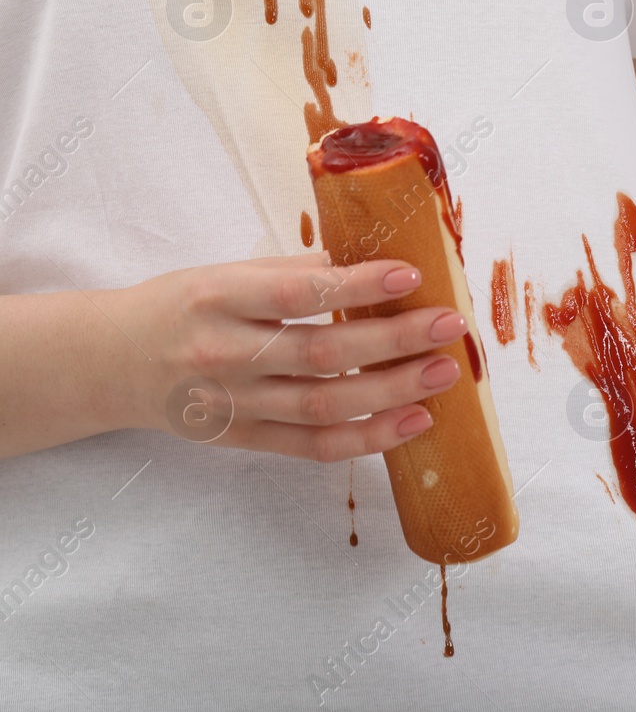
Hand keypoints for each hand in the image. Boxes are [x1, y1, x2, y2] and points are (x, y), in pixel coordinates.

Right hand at [107, 252, 468, 460]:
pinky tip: (413, 421)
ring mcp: (233, 403)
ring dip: (392, 392)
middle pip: (321, 353)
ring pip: (323, 405)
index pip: (295, 292)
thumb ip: (291, 270)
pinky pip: (312, 446)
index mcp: (218, 297)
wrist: (109, 363)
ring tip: (443, 374)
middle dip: (394, 341)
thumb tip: (365, 265)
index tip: (410, 276)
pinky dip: (367, 438)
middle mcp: (224, 353)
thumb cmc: (182, 306)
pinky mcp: (241, 440)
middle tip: (450, 327)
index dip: (355, 286)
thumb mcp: (223, 272)